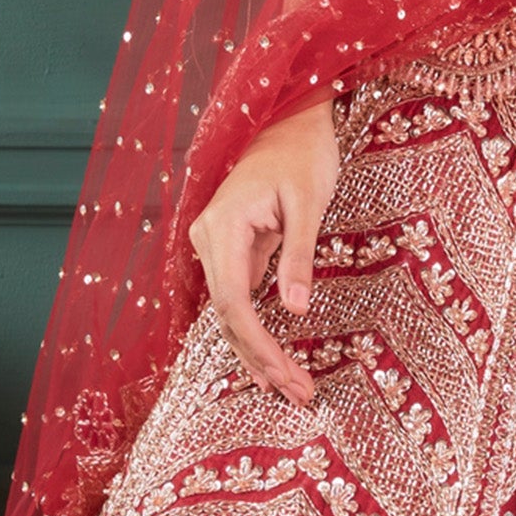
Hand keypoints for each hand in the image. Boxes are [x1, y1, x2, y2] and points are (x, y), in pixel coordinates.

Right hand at [186, 94, 341, 405]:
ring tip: (290, 390)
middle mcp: (207, 240)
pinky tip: (271, 365)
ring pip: (228, 314)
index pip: (231, 301)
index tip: (285, 374)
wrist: (290, 121)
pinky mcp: (229, 251)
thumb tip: (295, 310)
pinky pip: (236, 300)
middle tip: (298, 394)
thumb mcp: (308, 203)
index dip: (256, 343)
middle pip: (226, 316)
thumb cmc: (303, 154)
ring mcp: (214, 246)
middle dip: (260, 358)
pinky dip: (254, 333)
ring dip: (256, 353)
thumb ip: (297, 256)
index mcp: (222, 227)